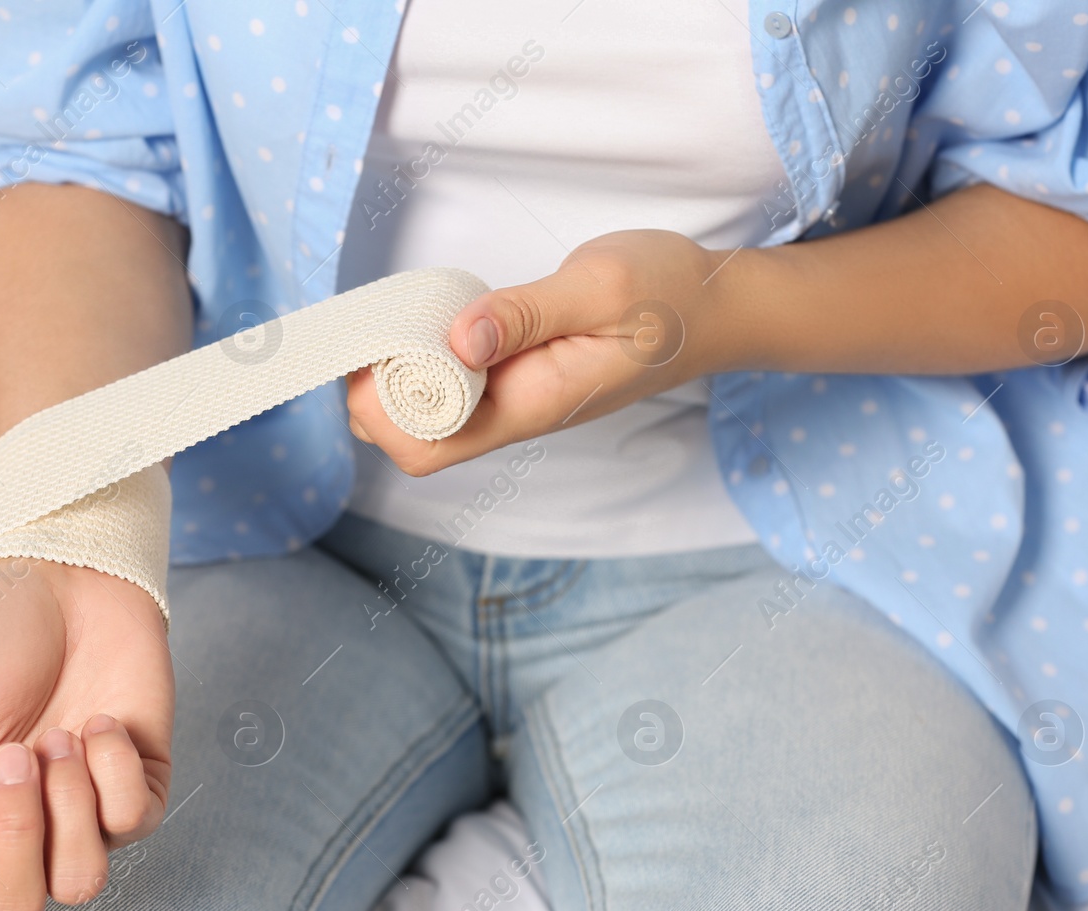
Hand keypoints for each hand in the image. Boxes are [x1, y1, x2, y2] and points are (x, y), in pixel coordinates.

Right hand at [0, 558, 173, 910]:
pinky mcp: (138, 788)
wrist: (64, 579)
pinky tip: (97, 722)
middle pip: (16, 910)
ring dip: (66, 806)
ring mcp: (83, 816)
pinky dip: (112, 770)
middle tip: (12, 755)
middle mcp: (19, 835)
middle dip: (15, 835)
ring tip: (55, 737)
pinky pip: (132, 822)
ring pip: (80, 882)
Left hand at [347, 230, 740, 474]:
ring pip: (428, 416)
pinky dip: (422, 358)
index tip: (372, 349)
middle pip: (415, 442)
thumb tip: (458, 338)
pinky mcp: (519, 376)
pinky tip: (424, 319)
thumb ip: (525, 313)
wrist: (715, 308)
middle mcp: (516, 413)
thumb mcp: (599, 286)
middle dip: (373, 395)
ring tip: (391, 319)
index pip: (427, 447)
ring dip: (394, 377)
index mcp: (531, 404)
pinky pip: (452, 387)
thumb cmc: (667, 295)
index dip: (379, 411)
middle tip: (372, 328)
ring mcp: (516, 398)